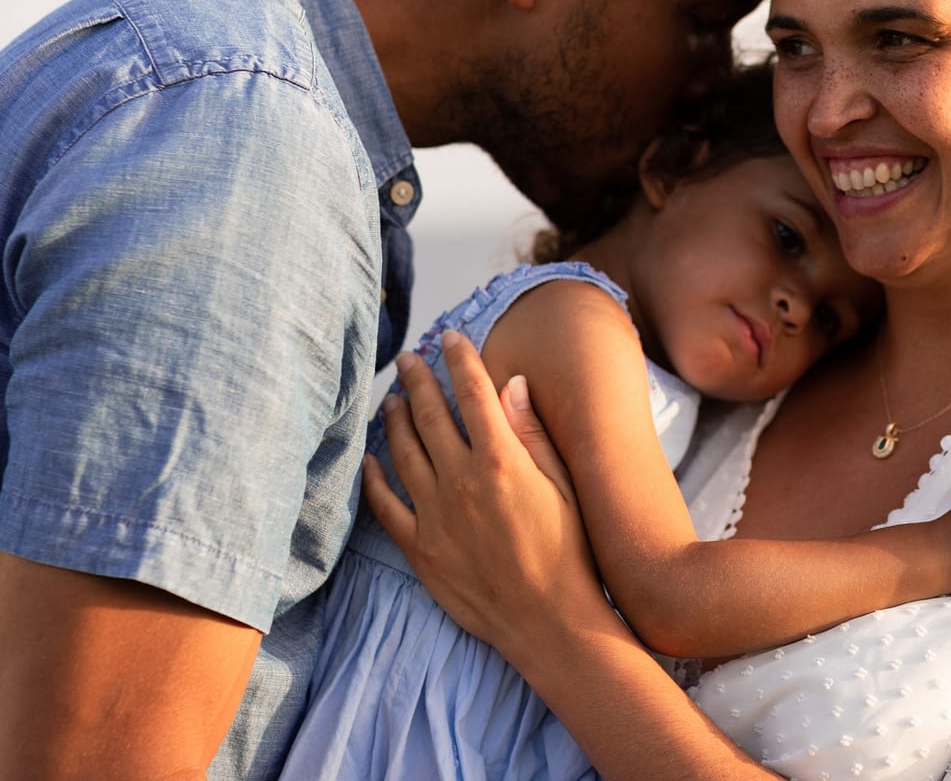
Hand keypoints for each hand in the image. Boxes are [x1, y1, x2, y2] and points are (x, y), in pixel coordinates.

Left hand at [364, 330, 608, 664]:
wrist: (550, 621)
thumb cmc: (570, 552)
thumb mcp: (564, 486)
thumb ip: (532, 433)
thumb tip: (513, 384)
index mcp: (501, 460)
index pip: (474, 393)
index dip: (460, 360)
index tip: (450, 337)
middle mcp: (461, 481)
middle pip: (431, 416)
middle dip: (418, 380)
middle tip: (407, 358)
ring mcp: (435, 515)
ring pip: (403, 453)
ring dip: (395, 419)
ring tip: (392, 398)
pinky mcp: (420, 548)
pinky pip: (385, 506)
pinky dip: (374, 478)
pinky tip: (371, 460)